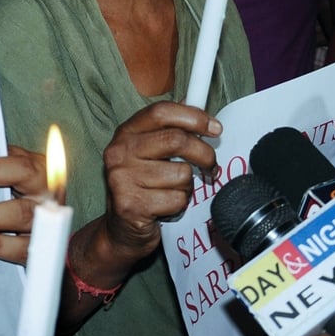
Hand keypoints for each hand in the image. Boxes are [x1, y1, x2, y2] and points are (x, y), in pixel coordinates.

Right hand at [100, 101, 220, 261]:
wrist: (121, 230)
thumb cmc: (140, 187)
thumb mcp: (149, 153)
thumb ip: (169, 129)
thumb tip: (195, 105)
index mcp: (125, 133)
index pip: (161, 112)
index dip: (193, 117)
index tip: (215, 128)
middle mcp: (119, 152)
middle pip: (176, 140)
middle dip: (204, 154)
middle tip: (210, 165)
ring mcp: (122, 179)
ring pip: (181, 174)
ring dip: (188, 185)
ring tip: (175, 190)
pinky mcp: (131, 205)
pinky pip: (176, 199)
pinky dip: (180, 204)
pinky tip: (167, 206)